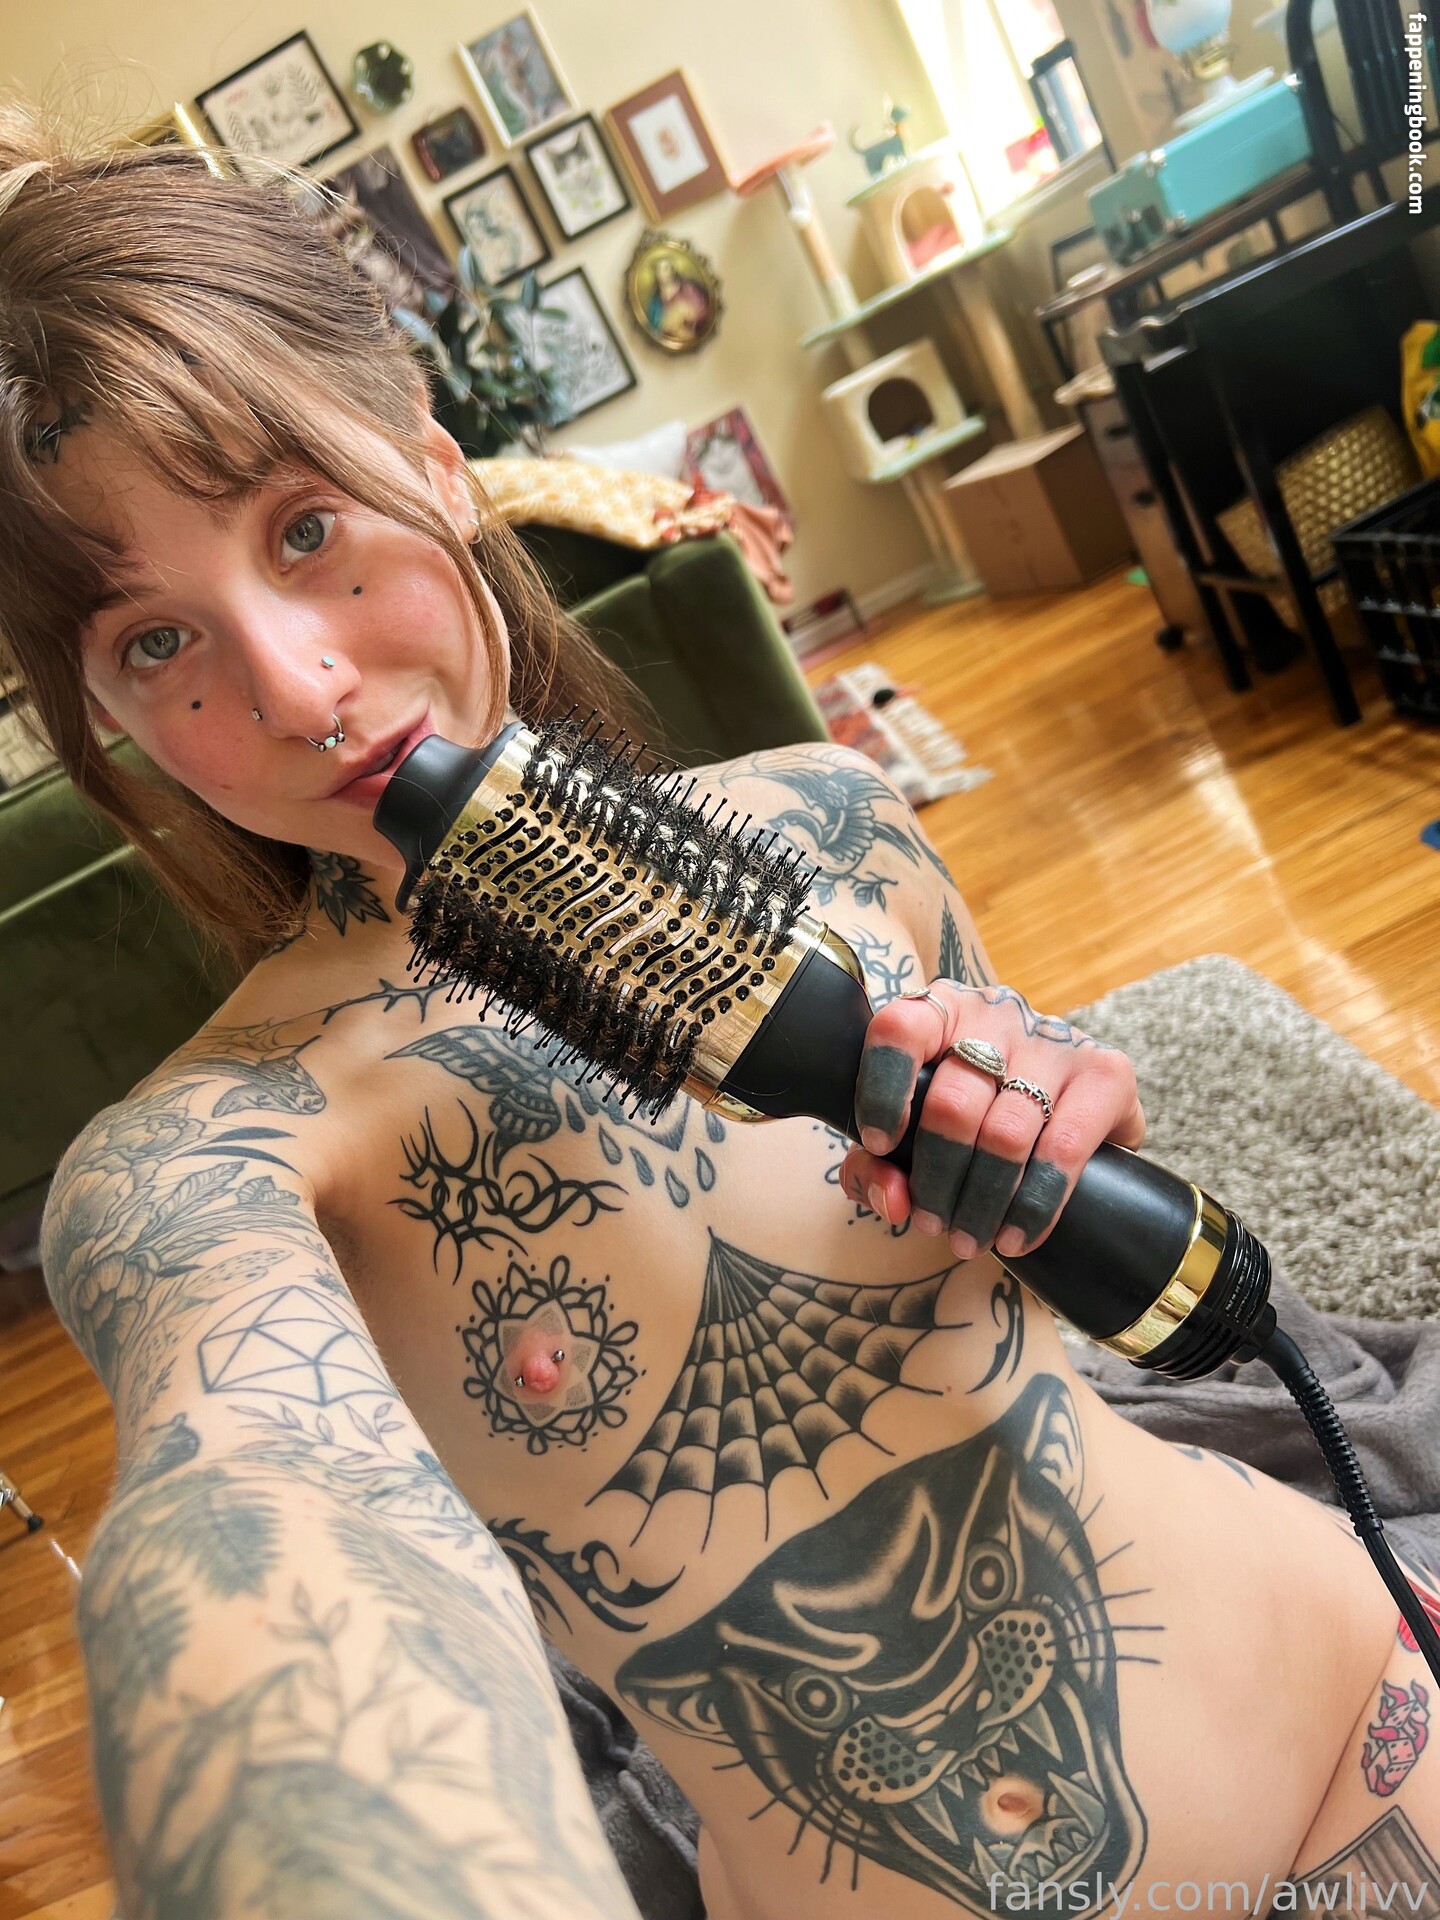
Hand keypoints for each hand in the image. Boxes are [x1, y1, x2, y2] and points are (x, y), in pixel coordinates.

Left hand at [841, 981, 1144, 1259]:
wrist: (1070, 1106)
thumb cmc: (971, 1115)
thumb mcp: (912, 1132)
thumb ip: (877, 1167)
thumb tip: (894, 1202)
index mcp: (941, 1012)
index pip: (900, 1032)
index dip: (882, 1091)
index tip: (879, 1144)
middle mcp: (997, 1015)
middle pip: (953, 1103)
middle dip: (936, 1179)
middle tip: (931, 1223)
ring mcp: (1055, 1040)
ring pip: (1006, 1134)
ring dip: (981, 1203)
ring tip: (968, 1239)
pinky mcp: (1106, 1072)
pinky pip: (1065, 1148)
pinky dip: (1035, 1205)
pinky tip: (1016, 1235)